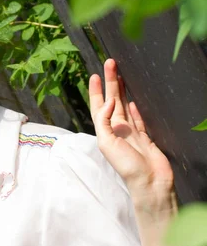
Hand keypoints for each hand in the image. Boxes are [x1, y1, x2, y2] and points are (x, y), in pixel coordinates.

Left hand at [88, 59, 174, 204]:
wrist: (150, 182)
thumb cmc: (126, 165)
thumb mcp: (107, 142)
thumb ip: (105, 121)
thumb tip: (109, 102)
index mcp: (105, 130)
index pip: (98, 105)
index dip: (96, 90)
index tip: (94, 75)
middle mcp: (116, 129)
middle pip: (112, 100)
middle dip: (110, 82)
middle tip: (110, 63)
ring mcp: (131, 133)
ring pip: (124, 106)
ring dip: (122, 91)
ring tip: (120, 75)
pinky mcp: (144, 137)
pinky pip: (138, 119)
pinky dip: (134, 109)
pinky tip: (131, 100)